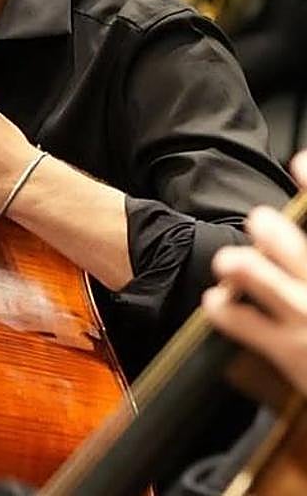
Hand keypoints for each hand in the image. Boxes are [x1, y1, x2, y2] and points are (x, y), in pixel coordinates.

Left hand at [202, 153, 306, 395]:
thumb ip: (300, 255)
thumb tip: (288, 208)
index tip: (299, 161)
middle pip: (294, 248)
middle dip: (272, 231)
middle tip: (258, 220)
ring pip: (263, 279)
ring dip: (242, 265)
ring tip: (230, 262)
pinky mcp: (287, 353)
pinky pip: (242, 321)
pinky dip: (223, 308)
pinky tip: (216, 301)